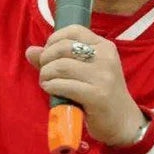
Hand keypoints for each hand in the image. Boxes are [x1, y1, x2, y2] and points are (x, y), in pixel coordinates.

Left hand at [25, 25, 146, 146]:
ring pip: (61, 66)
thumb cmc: (99, 93)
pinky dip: (51, 86)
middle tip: (44, 71)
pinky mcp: (97, 96)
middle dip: (46, 58)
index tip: (48, 53)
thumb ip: (56, 59)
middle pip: (64, 47)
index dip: (54, 39)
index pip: (74, 30)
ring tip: (45, 82)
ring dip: (46, 74)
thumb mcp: (83, 72)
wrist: (123, 122)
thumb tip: (30, 50)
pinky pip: (64, 85)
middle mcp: (106, 58)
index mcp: (104, 46)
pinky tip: (50, 90)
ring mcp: (103, 77)